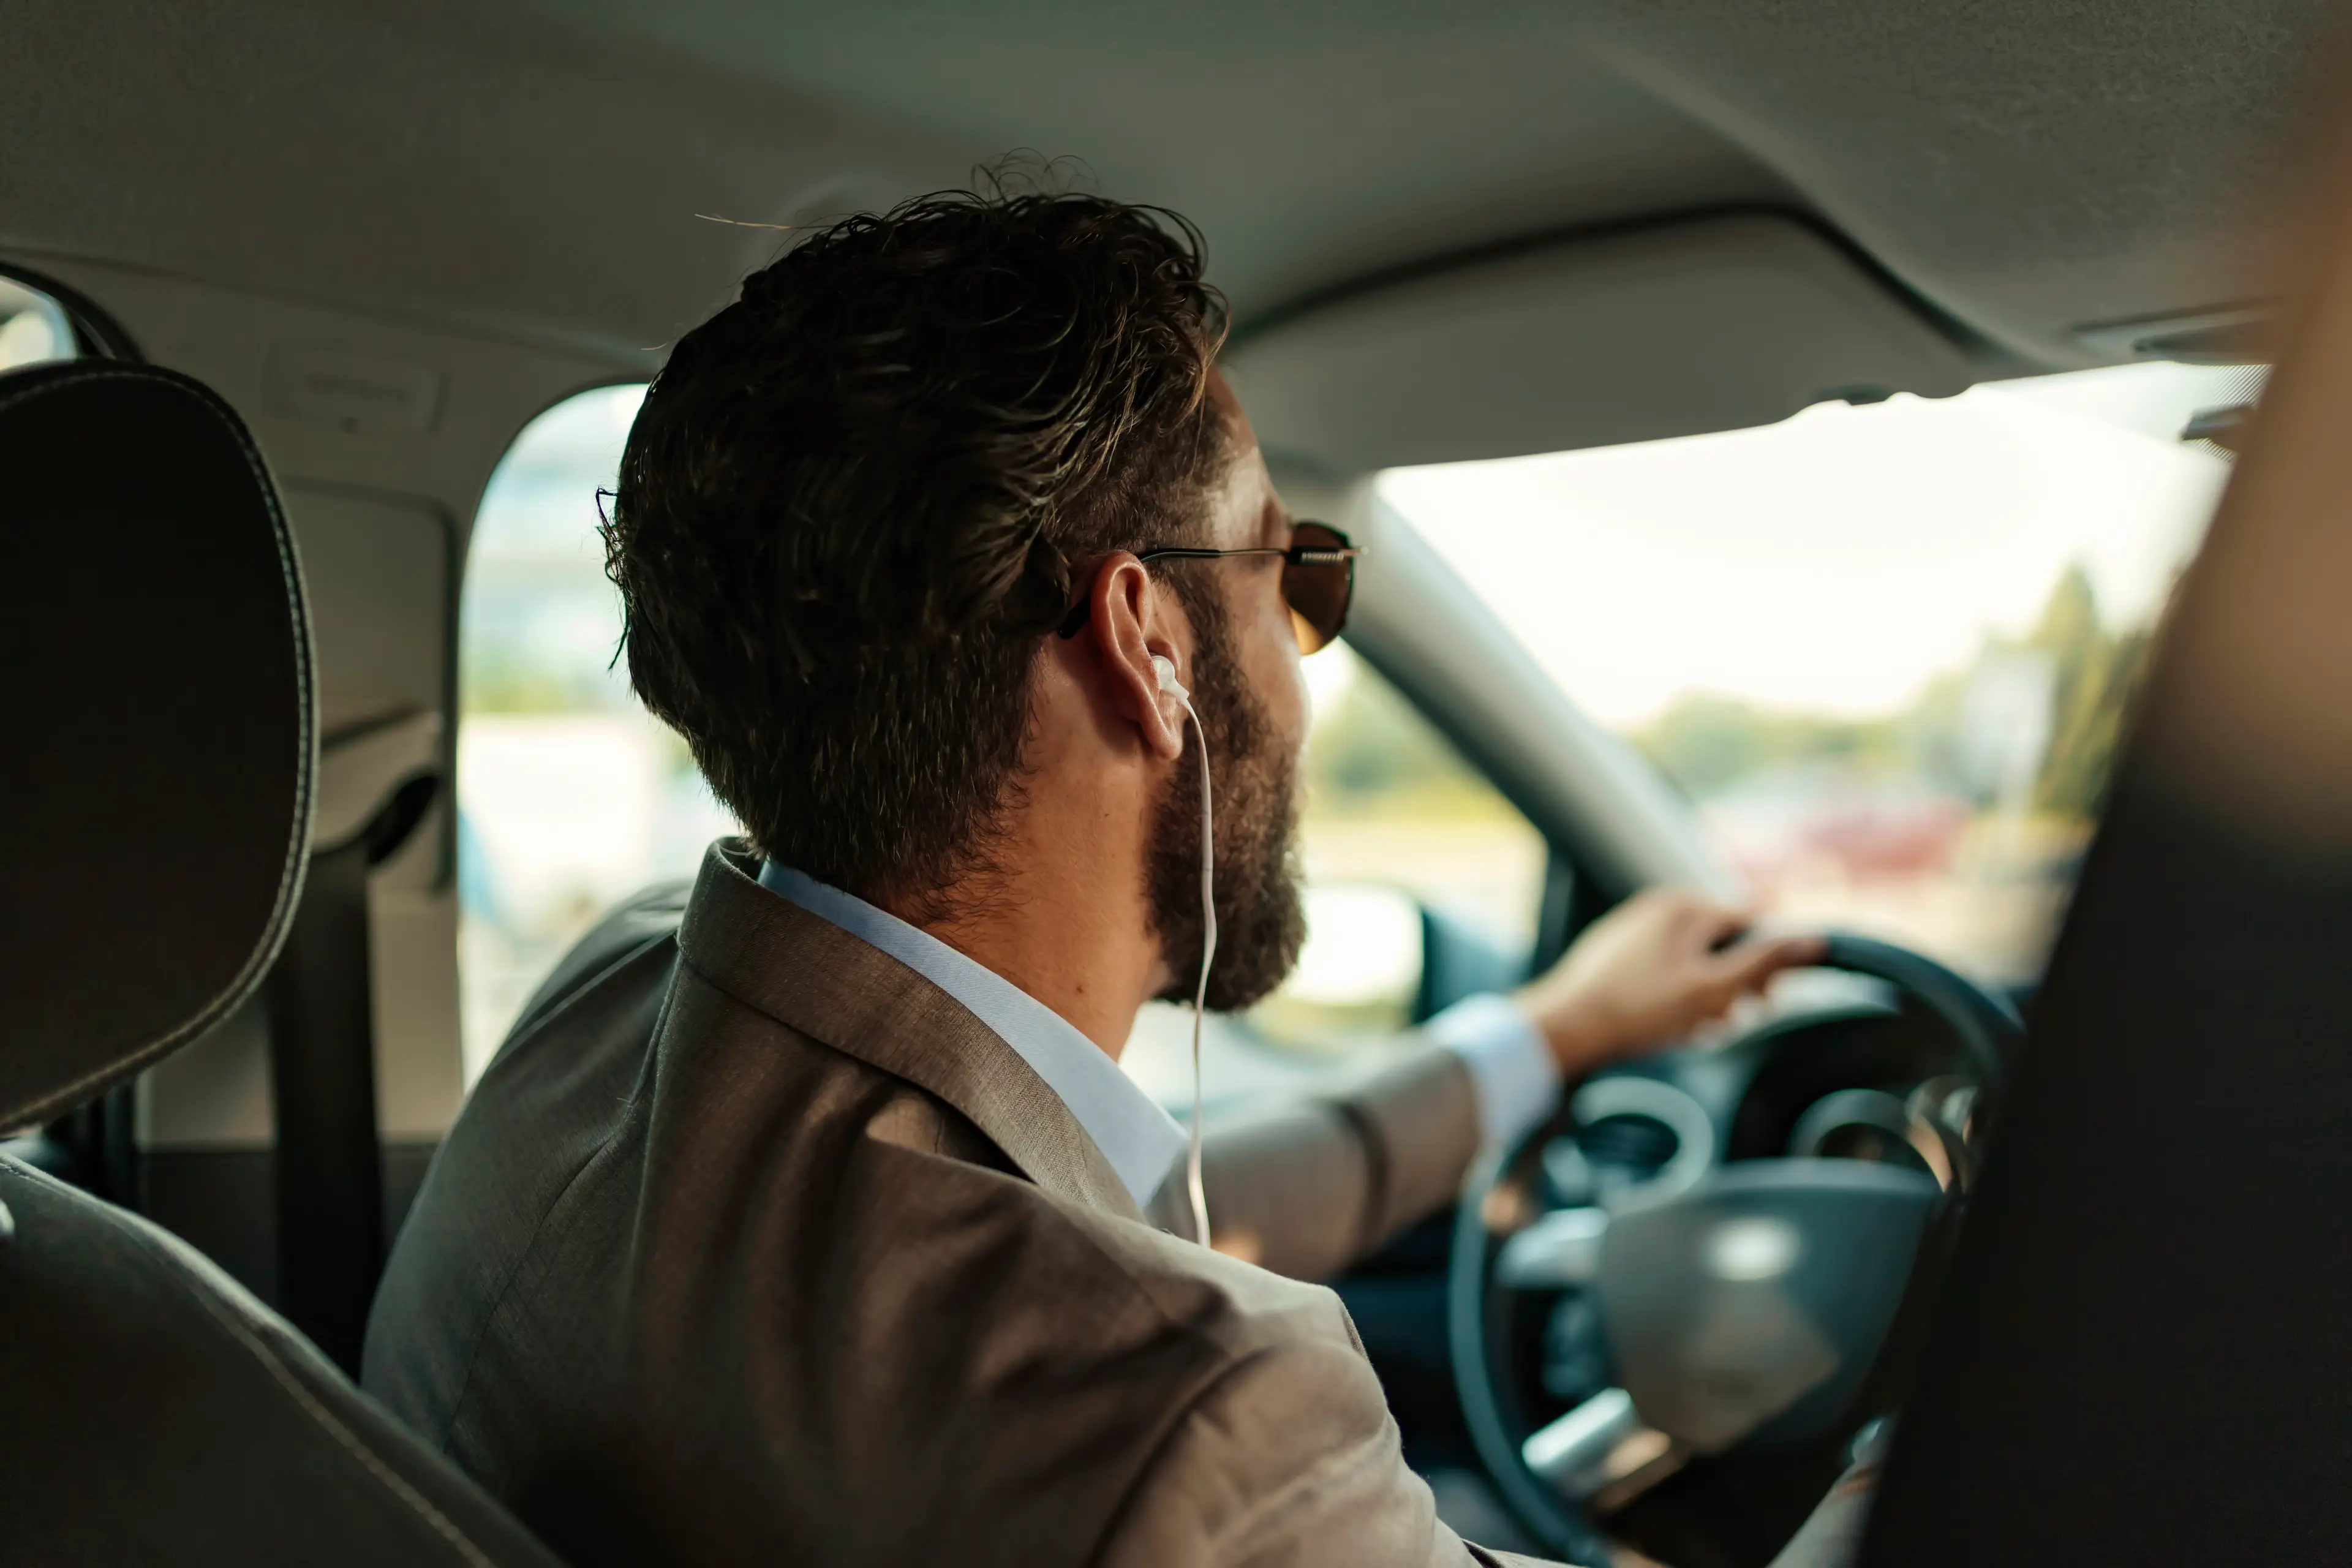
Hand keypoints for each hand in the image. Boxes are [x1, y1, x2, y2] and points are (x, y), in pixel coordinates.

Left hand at [1513, 889, 1824, 1076]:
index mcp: (1683, 906)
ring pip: (1691, 961)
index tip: (1763, 1001)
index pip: (1749, 924)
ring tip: (1693, 1029)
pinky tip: (1666, 1027)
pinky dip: (1674, 996)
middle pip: (1720, 943)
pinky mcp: (1615, 954)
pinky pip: (1662, 971)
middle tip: (1726, 1021)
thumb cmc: (1639, 1009)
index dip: (1765, 964)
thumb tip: (1812, 940)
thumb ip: (1763, 963)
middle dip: (1731, 984)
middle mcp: (1657, 908)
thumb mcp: (1713, 989)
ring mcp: (1633, 930)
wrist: (1565, 1027)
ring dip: (1704, 996)